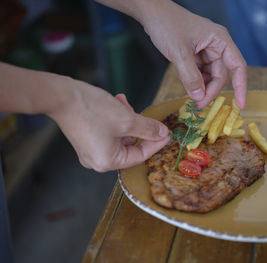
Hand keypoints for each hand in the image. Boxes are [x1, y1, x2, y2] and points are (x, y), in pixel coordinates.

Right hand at [49, 79, 169, 171]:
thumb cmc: (92, 110)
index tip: (167, 133)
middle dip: (138, 127)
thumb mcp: (127, 120)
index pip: (140, 155)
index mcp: (107, 162)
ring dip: (127, 119)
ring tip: (125, 104)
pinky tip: (117, 103)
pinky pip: (109, 131)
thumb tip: (162, 133)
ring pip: (120, 135)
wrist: (61, 96)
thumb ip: (148, 128)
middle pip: (130, 145)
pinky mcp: (86, 138)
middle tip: (145, 114)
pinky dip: (116, 119)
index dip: (156, 143)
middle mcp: (97, 160)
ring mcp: (90, 149)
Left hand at [141, 1, 246, 108]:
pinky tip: (183, 81)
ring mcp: (206, 51)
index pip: (238, 66)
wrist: (152, 13)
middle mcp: (216, 46)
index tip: (240, 105)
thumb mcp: (179, 53)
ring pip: (209, 77)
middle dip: (210, 91)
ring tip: (189, 93)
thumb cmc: (167, 24)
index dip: (241, 87)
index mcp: (220, 40)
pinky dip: (193, 81)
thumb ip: (191, 77)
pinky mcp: (196, 55)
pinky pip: (199, 73)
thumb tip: (200, 97)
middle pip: (220, 76)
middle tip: (198, 104)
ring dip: (201, 88)